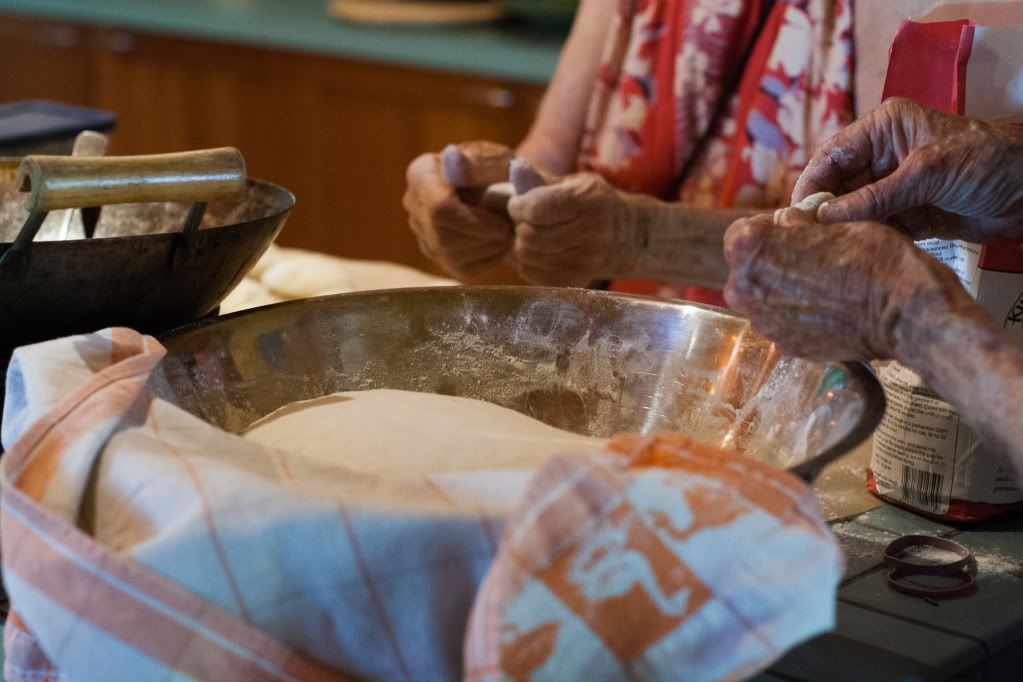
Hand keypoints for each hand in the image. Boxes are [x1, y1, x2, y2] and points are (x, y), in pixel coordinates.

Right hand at [403, 141, 513, 278]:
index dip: (474, 222)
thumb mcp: (497, 159)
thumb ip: (479, 162)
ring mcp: (422, 232)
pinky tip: (498, 241)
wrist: (501, 188)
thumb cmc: (500, 170)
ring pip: (451, 255)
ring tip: (506, 231)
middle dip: (483, 237)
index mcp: (421, 173)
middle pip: (444, 237)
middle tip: (510, 227)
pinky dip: (488, 259)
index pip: (438, 209)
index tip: (503, 221)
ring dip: (488, 248)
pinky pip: (461, 269)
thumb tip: (452, 157)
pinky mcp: (436, 255)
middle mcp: (413, 204)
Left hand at [507, 164, 640, 286]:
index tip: (518, 203)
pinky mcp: (576, 280)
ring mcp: (584, 261)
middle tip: (524, 220)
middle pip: (530, 235)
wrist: (629, 238)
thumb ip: (545, 180)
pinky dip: (527, 260)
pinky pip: (531, 272)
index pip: (536, 209)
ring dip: (521, 243)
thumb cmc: (596, 205)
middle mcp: (590, 233)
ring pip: (527, 255)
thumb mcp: (578, 184)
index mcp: (589, 202)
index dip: (518, 206)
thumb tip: (515, 171)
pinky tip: (538, 250)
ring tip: (531, 233)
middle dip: (519, 225)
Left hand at [722, 210, 971, 360]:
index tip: (797, 232)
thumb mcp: (831, 219)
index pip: (742, 232)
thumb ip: (796, 222)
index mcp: (747, 248)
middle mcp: (742, 289)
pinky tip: (829, 308)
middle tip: (813, 257)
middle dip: (774, 261)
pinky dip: (799, 315)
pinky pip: (784, 323)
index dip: (771, 230)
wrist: (905, 313)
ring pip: (765, 297)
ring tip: (825, 284)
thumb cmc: (873, 258)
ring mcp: (762, 323)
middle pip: (749, 268)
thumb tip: (786, 222)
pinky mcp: (784, 347)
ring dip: (785, 289)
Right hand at [793, 98, 1022, 242]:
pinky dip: (865, 241)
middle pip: (837, 187)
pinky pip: (876, 228)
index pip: (832, 156)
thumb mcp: (927, 173)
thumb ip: (875, 197)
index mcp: (883, 129)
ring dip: (842, 230)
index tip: (795, 216)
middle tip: (804, 241)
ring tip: (823, 252)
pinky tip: (852, 256)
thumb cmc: (987, 161)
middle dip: (823, 212)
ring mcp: (895, 187)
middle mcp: (883, 156)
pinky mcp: (909, 214)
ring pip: (853, 211)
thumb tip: (825, 218)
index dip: (810, 185)